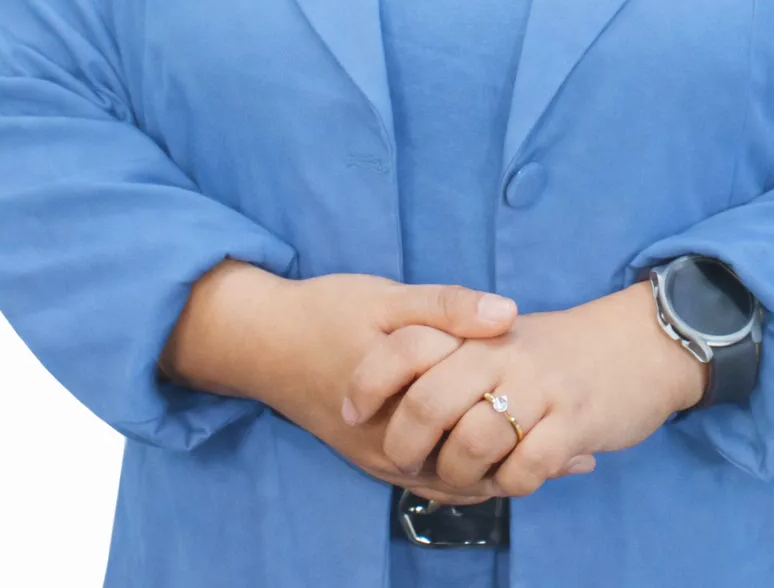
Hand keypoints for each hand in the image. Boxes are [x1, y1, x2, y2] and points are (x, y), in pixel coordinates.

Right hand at [250, 273, 520, 505]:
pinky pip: (433, 475)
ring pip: (456, 468)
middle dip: (496, 411)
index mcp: (399, 401)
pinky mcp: (374, 465)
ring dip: (480, 436)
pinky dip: (459, 452)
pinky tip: (468, 418)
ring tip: (493, 396)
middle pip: (470, 442)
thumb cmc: (328, 313)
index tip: (508, 345)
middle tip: (504, 376)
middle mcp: (390, 448)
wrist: (265, 344)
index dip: (499, 370)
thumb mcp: (388, 298)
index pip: (476, 398)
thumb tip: (508, 313)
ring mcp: (381, 464)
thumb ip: (447, 306)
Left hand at [341, 279, 707, 498]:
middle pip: (430, 399)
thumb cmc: (556, 352)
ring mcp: (540, 387)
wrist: (638, 342)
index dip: (368, 381)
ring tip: (463, 476)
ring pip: (474, 442)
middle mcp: (504, 353)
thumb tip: (388, 397)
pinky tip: (513, 476)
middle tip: (404, 461)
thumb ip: (451, 359)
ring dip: (458, 474)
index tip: (349, 411)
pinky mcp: (575, 419)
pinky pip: (527, 466)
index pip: (406, 345)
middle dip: (406, 442)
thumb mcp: (499, 340)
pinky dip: (510, 483)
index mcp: (479, 330)